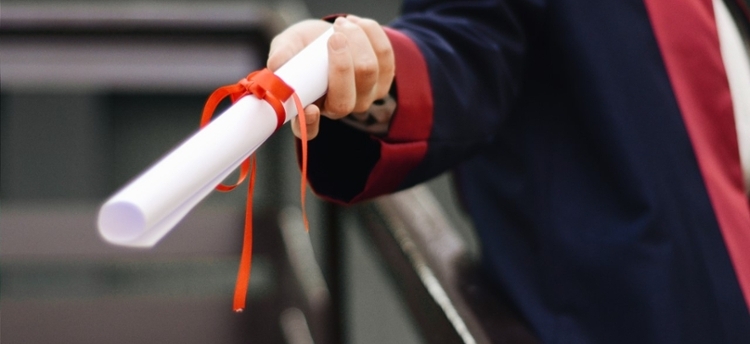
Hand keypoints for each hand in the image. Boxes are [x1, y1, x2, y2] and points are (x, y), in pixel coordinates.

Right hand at [267, 16, 394, 139]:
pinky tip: (356, 24)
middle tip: (334, 36)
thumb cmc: (305, 46)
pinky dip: (371, 33)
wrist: (331, 33)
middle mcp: (338, 108)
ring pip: (368, 72)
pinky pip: (385, 55)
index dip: (310, 123)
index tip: (310, 109)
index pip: (309, 129)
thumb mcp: (288, 45)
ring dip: (357, 40)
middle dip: (342, 63)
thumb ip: (282, 54)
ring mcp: (364, 97)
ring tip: (341, 24)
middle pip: (345, 100)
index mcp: (310, 107)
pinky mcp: (384, 80)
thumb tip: (276, 65)